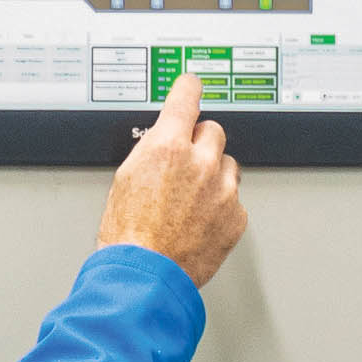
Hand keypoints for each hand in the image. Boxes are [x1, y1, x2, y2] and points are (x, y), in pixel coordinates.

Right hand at [98, 62, 247, 290]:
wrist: (145, 276)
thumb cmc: (128, 235)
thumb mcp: (125, 178)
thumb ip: (151, 150)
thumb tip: (162, 139)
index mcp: (169, 147)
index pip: (187, 97)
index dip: (188, 89)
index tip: (191, 85)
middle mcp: (201, 163)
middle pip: (213, 130)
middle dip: (199, 142)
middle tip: (184, 163)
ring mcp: (223, 191)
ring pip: (227, 165)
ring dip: (213, 174)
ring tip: (190, 199)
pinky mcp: (236, 217)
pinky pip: (234, 199)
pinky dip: (220, 206)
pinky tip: (199, 220)